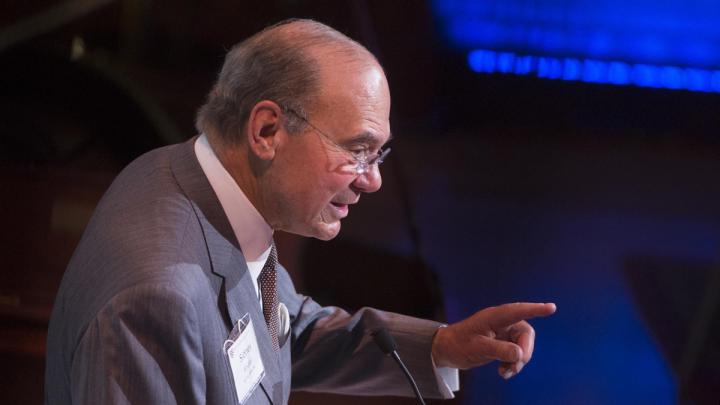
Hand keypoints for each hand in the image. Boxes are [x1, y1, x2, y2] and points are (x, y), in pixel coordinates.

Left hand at [431, 302, 555, 378]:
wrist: (447, 350)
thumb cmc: (458, 344)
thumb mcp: (477, 348)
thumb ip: (498, 350)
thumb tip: (520, 355)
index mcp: (494, 317)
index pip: (518, 311)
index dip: (535, 309)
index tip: (551, 308)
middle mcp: (501, 322)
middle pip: (525, 334)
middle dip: (525, 352)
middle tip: (515, 367)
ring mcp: (502, 333)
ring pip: (522, 346)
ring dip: (518, 361)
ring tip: (505, 373)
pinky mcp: (502, 343)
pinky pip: (516, 353)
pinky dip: (513, 364)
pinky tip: (503, 372)